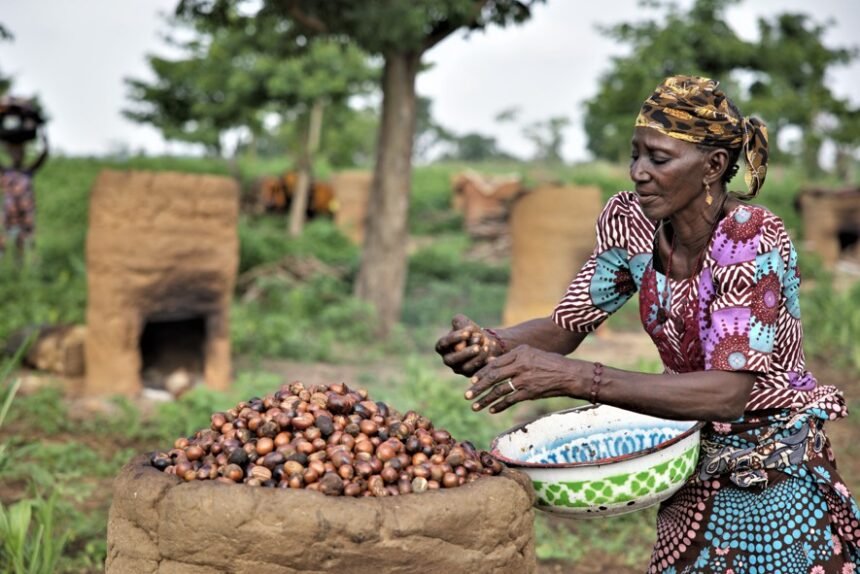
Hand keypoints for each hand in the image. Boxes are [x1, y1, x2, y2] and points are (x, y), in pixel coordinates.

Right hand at [435, 314, 503, 376]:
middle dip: (465, 353)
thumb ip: (460, 322)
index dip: (454, 338)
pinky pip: (477, 372)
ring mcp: (459, 369)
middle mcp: (448, 360)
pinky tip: (492, 357)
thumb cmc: (471, 331)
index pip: (443, 344)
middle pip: (451, 360)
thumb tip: (467, 331)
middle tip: (477, 346)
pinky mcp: (471, 374)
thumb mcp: (464, 323)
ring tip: (486, 347)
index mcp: (443, 347)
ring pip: (465, 367)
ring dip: (477, 357)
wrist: (484, 341)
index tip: (467, 332)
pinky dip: (485, 364)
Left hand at [465, 345, 583, 412]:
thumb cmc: (551, 363)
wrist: (570, 375)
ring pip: (499, 390)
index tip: (472, 381)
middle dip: (478, 387)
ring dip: (485, 400)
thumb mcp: (532, 354)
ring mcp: (524, 379)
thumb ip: (513, 358)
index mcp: (519, 352)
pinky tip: (491, 410)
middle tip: (467, 395)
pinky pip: (510, 400)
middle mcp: (520, 364)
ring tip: (475, 406)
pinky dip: (499, 406)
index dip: (481, 373)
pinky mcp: (529, 392)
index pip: (494, 363)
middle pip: (493, 377)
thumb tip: (492, 363)